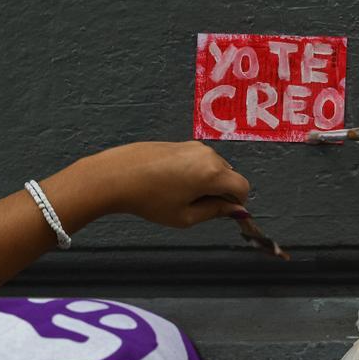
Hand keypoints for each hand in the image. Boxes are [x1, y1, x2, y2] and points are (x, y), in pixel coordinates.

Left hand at [79, 141, 250, 227]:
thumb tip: (234, 210)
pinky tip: (171, 185)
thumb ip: (215, 212)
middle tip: (197, 208)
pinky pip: (198, 160)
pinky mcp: (179, 143)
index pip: (242, 187)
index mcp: (212, 173)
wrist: (116, 176)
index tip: (226, 213)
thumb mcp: (185, 216)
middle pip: (229, 176)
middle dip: (221, 192)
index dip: (237, 203)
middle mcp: (207, 155)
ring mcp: (192, 146)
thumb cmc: (148, 198)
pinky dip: (194, 173)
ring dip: (207, 182)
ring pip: (213, 167)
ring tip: (180, 196)